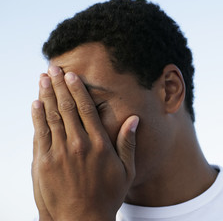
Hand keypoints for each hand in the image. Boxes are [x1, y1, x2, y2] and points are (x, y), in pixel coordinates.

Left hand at [31, 66, 138, 220]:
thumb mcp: (126, 171)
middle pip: (66, 108)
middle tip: (53, 69)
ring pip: (51, 117)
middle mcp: (79, 144)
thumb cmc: (107, 196)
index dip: (77, 90)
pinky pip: (40, 134)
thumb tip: (134, 120)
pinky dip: (37, 116)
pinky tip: (36, 104)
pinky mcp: (43, 162)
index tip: (71, 75)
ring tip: (43, 79)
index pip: (86, 109)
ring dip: (46, 96)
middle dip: (59, 86)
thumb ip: (129, 143)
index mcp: (99, 144)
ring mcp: (59, 152)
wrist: (81, 220)